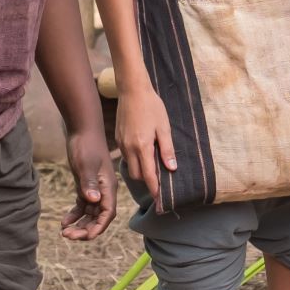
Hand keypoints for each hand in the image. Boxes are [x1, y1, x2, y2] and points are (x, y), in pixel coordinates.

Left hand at [63, 130, 116, 238]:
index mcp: (108, 187)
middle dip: (86, 229)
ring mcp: (95, 189)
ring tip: (65, 232)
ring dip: (80, 225)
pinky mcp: (86, 186)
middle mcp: (104, 191)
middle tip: (69, 236)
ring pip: (90, 214)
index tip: (85, 237)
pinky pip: (82, 206)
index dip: (98, 227)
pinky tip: (64, 221)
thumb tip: (94, 201)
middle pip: (98, 217)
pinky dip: (75, 215)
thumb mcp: (86, 164)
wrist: (83, 130)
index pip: (107, 214)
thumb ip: (89, 183)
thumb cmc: (86, 145)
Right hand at [116, 82, 176, 198]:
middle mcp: (129, 148)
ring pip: (130, 166)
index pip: (148, 175)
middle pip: (137, 175)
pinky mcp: (118, 138)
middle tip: (159, 180)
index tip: (159, 199)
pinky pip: (125, 156)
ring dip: (140, 170)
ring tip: (151, 165)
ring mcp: (121, 143)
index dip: (154, 189)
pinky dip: (134, 159)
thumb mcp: (164, 127)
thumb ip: (167, 149)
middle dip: (147, 180)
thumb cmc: (152, 106)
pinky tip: (143, 152)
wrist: (132, 90)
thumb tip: (171, 168)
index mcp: (142, 146)